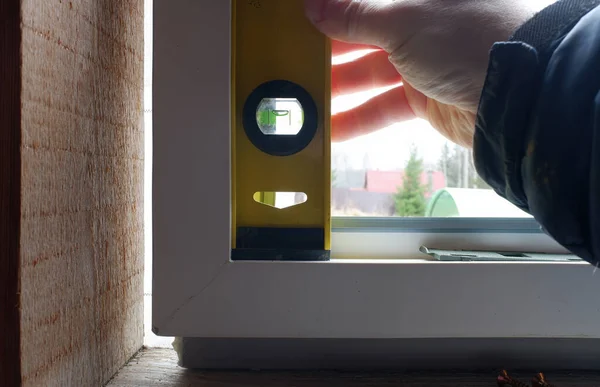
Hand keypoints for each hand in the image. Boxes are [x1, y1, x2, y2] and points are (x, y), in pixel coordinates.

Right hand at [305, 0, 543, 146]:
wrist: (517, 93)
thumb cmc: (469, 38)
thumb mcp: (402, 21)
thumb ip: (355, 17)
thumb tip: (316, 8)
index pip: (362, 1)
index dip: (331, 10)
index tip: (299, 20)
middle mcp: (418, 23)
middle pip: (361, 35)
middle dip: (327, 49)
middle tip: (293, 60)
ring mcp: (421, 61)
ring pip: (368, 74)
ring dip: (337, 87)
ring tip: (303, 97)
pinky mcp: (424, 97)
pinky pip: (382, 107)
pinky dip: (358, 118)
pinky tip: (331, 128)